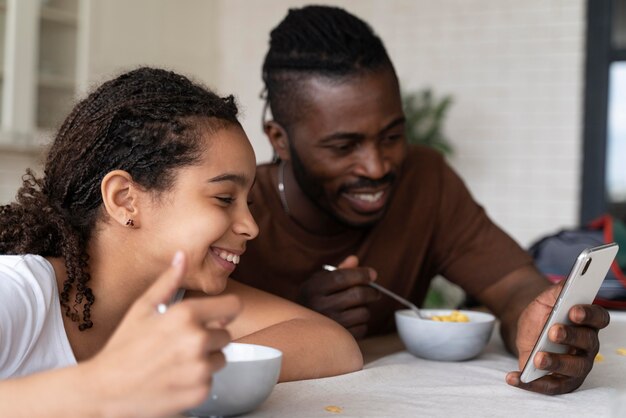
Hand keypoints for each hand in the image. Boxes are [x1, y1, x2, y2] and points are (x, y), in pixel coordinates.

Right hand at [85, 251, 241, 417]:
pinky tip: (175, 378)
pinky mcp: (199, 392)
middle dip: (209, 339)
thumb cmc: (122, 348)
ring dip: (205, 360)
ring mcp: (199, 368)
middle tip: (180, 345)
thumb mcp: (142, 308)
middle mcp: (196, 340)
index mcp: (185, 315)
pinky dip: (197, 381)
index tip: (220, 317)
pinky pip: (211, 381)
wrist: (105, 390)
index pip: (234, 307)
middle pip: (226, 336)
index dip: (227, 312)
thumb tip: (182, 256)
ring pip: (219, 359)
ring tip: (176, 362)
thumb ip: (168, 281)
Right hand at [297, 255, 379, 338]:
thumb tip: (354, 260)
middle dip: (372, 291)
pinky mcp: (338, 339)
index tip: (373, 274)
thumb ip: (338, 270)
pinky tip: (353, 321)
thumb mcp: (320, 282)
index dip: (361, 274)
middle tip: (375, 292)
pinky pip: (363, 329)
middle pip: (357, 294)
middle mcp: (318, 306)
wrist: (301, 331)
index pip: (342, 277)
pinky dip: (362, 324)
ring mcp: (329, 325)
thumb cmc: (315, 300)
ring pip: (363, 312)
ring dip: (365, 309)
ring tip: (357, 308)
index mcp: (313, 288)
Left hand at [506, 282, 609, 394]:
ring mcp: (577, 365)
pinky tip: (513, 377)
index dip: (588, 314)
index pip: (598, 318)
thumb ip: (557, 291)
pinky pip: (550, 386)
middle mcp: (587, 345)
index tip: (574, 311)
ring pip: (573, 367)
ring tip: (537, 358)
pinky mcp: (562, 382)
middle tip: (553, 332)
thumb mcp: (545, 301)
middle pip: (587, 343)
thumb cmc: (542, 316)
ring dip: (556, 363)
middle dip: (570, 337)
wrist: (528, 332)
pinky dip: (532, 384)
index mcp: (588, 322)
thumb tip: (568, 281)